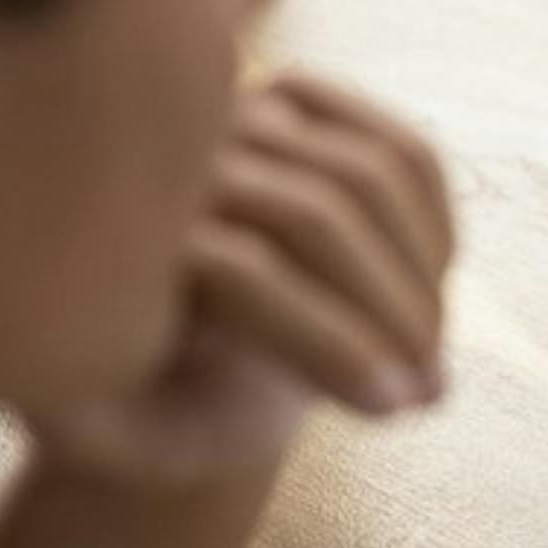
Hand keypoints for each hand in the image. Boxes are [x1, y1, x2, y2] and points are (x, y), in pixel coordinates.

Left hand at [26, 75, 454, 487]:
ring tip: (434, 356)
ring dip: (421, 272)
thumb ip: (111, 435)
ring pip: (373, 173)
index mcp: (122, 237)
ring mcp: (249, 116)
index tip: (393, 410)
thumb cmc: (166, 411)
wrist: (197, 356)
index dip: (331, 343)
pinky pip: (409, 152)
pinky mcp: (308, 107)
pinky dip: (436, 224)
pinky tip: (437, 292)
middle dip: (389, 309)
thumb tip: (169, 394)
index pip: (243, 269)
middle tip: (431, 390)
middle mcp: (181, 156)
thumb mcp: (136, 440)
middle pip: (318, 214)